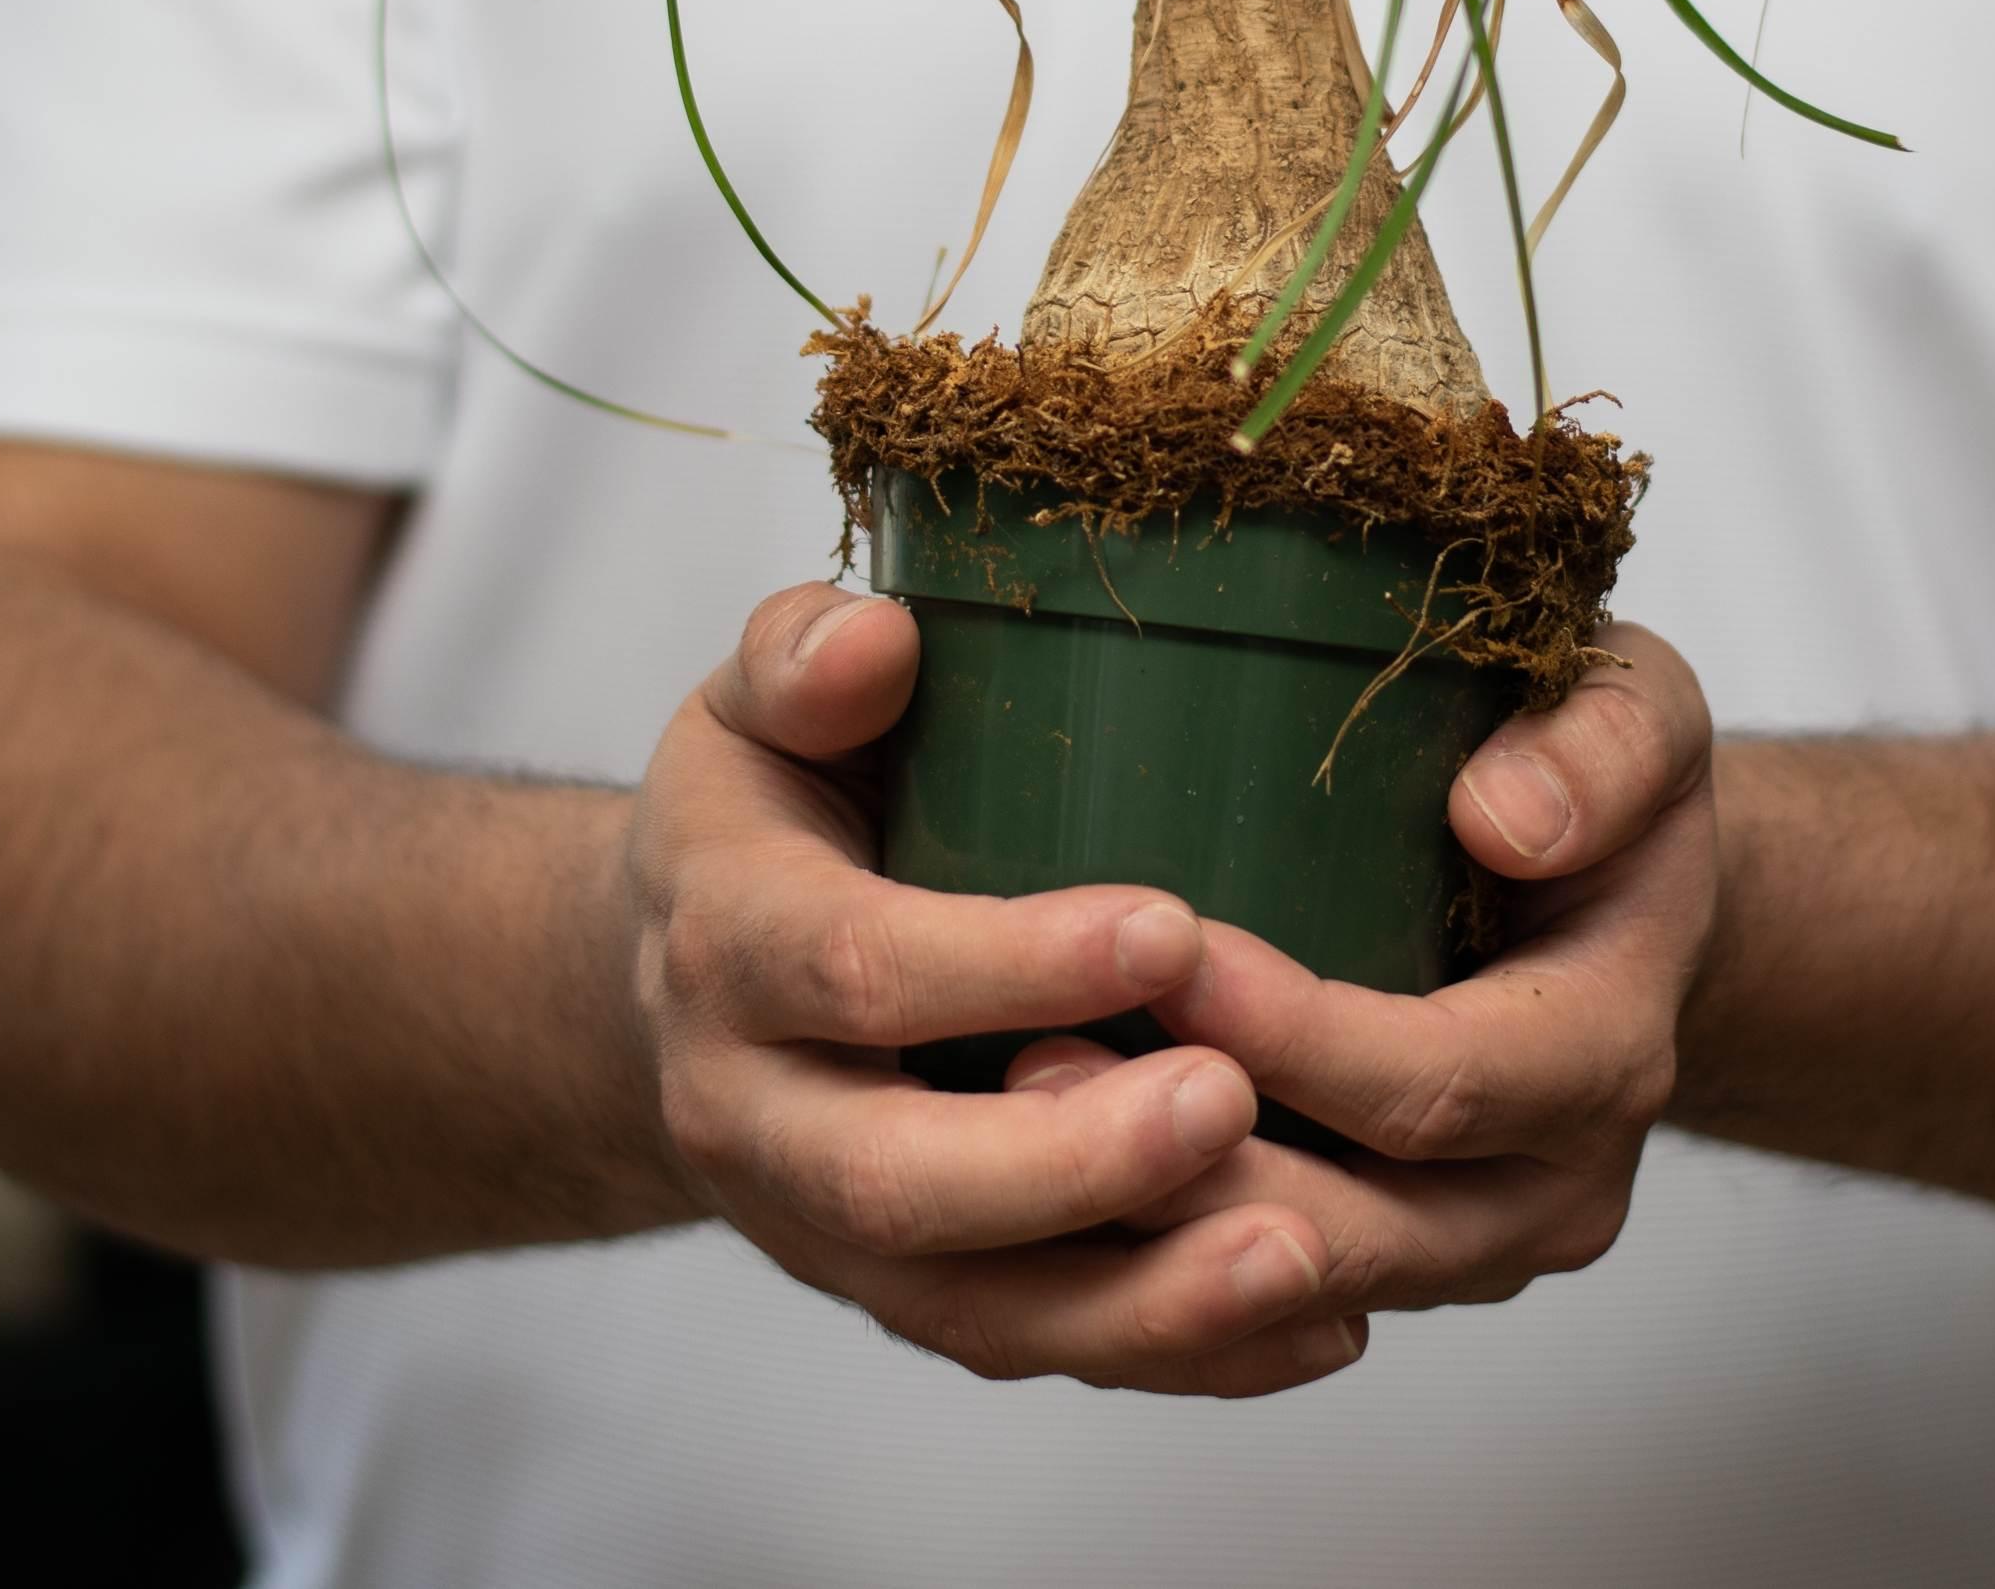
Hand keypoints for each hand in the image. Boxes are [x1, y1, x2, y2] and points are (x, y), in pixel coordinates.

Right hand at [622, 584, 1369, 1394]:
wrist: (676, 981)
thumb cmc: (770, 811)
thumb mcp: (757, 709)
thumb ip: (803, 659)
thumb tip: (879, 638)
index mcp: (730, 946)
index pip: (854, 970)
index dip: (1002, 961)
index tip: (1173, 929)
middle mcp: (755, 1117)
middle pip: (897, 1181)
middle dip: (1071, 1164)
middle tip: (1231, 1104)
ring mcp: (826, 1234)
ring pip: (972, 1308)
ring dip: (1142, 1304)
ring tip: (1306, 1258)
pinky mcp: (906, 1298)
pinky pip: (1032, 1347)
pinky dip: (1175, 1356)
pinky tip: (1318, 1324)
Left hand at [1054, 623, 1713, 1317]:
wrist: (1626, 910)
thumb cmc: (1608, 795)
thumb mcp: (1647, 717)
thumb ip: (1606, 748)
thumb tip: (1507, 818)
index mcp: (1602, 1057)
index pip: (1443, 1083)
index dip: (1303, 1039)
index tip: (1172, 956)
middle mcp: (1543, 1189)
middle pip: (1357, 1225)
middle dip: (1188, 1164)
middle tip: (1028, 1066)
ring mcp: (1460, 1250)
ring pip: (1289, 1286)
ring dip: (1149, 1222)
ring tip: (1010, 1113)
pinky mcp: (1382, 1266)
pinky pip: (1255, 1304)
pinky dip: (1150, 1258)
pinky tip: (1035, 1191)